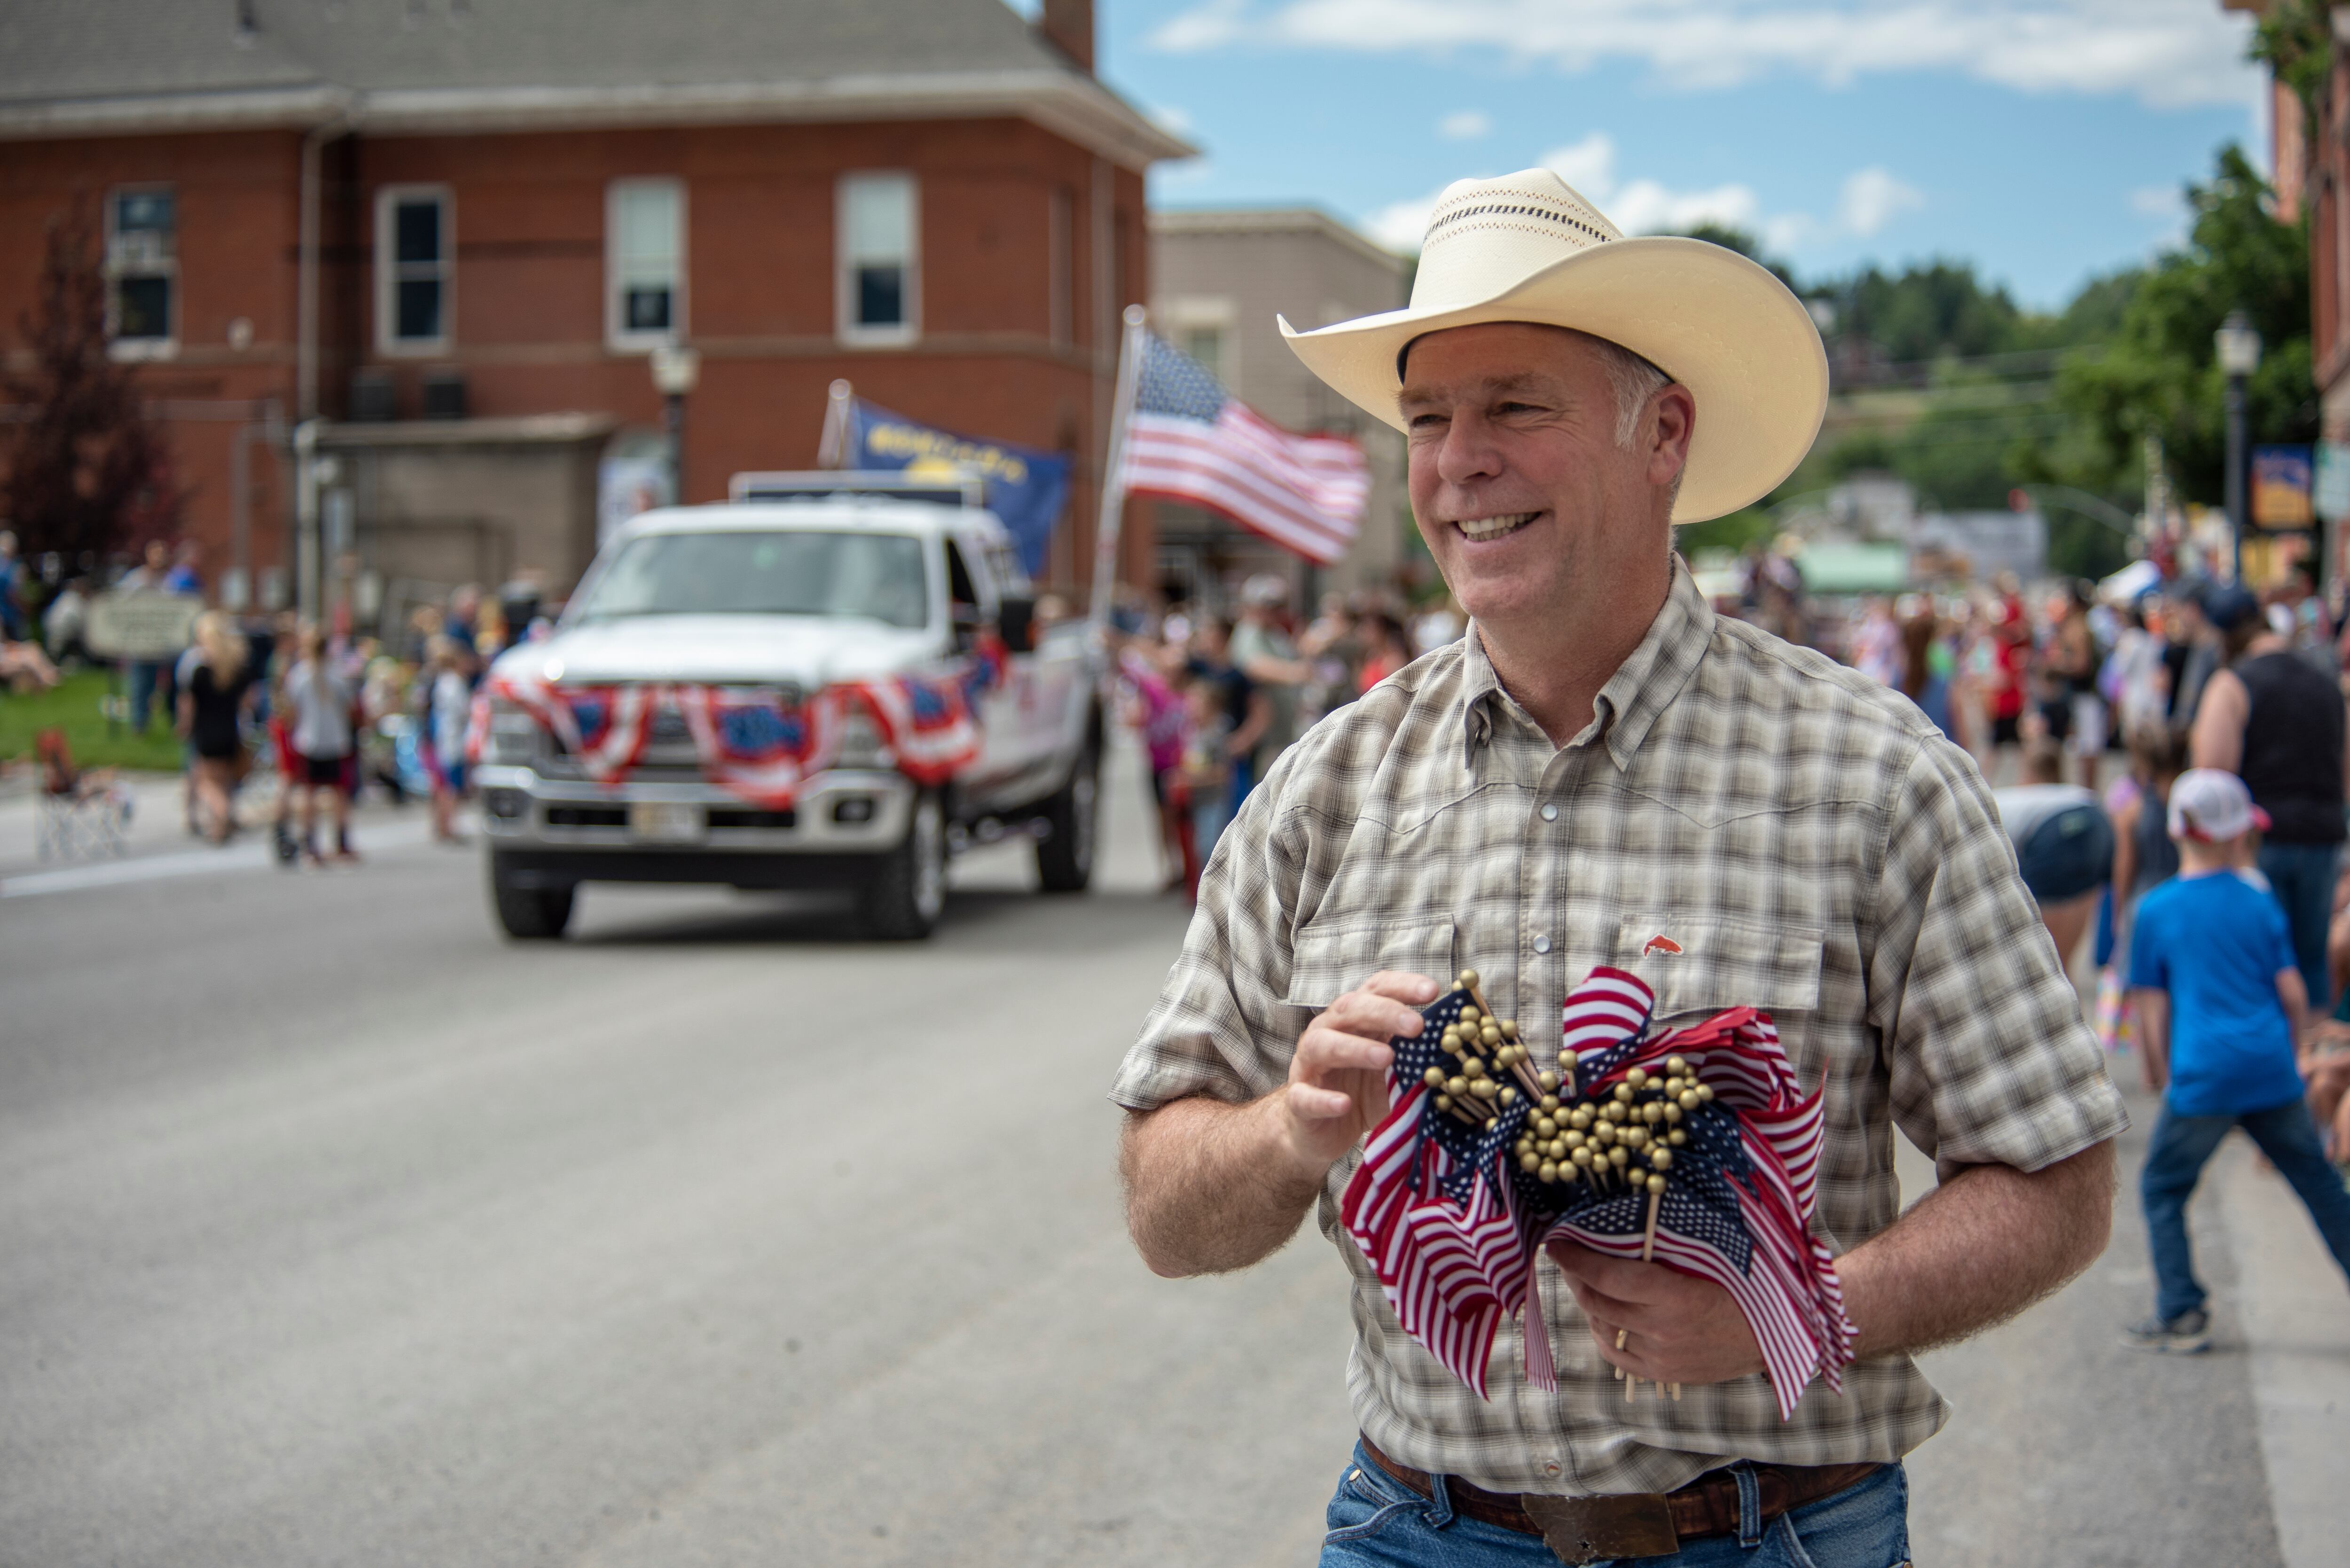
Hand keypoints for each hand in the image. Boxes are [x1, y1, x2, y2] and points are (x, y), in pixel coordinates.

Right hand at [1272, 971, 1437, 1178]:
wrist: (1322, 1132)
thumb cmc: (1365, 1093)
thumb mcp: (1397, 1071)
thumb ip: (1418, 1055)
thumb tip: (1464, 1047)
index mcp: (1356, 1020)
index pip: (1376, 989)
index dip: (1402, 986)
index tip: (1433, 991)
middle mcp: (1329, 1032)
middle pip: (1350, 1009)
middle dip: (1384, 1012)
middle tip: (1416, 1025)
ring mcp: (1310, 1065)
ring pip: (1323, 1044)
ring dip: (1355, 1048)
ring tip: (1385, 1057)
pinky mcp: (1299, 1100)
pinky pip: (1306, 1095)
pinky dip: (1324, 1099)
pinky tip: (1344, 1103)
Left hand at [1546, 1240, 1765, 1385]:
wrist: (1776, 1338)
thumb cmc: (1745, 1286)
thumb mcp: (1713, 1257)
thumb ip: (1669, 1243)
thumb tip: (1624, 1217)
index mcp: (1677, 1298)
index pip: (1610, 1277)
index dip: (1577, 1259)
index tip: (1555, 1243)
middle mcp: (1664, 1332)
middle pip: (1599, 1302)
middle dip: (1576, 1277)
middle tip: (1568, 1257)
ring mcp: (1661, 1357)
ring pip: (1603, 1328)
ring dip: (1587, 1302)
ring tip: (1584, 1281)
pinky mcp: (1662, 1374)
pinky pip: (1615, 1354)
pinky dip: (1601, 1331)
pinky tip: (1600, 1314)